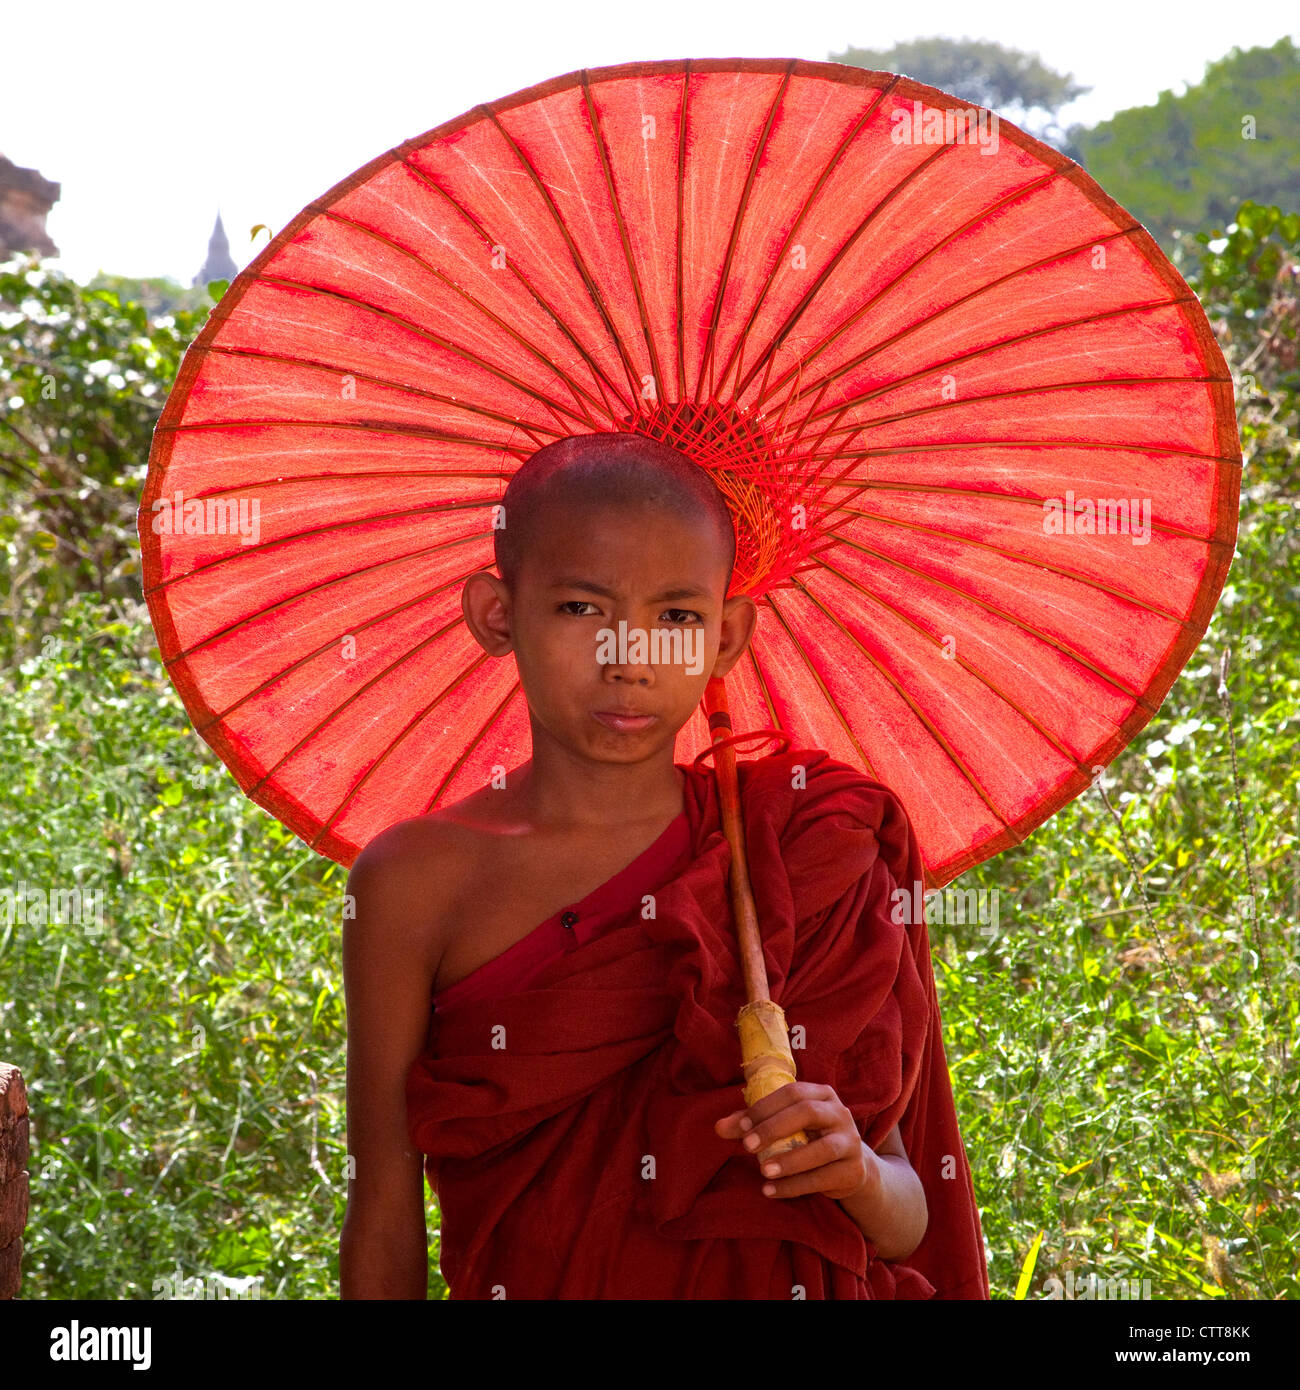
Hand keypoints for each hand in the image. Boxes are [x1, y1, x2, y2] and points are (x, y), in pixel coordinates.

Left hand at [714, 1081, 880, 1201]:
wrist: (851, 1168)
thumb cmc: (809, 1139)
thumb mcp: (786, 1127)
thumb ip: (753, 1124)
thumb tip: (718, 1127)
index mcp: (822, 1094)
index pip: (792, 1093)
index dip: (765, 1108)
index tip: (741, 1127)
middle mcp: (840, 1113)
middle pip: (808, 1113)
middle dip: (775, 1129)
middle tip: (747, 1146)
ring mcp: (850, 1142)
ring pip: (822, 1149)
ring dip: (790, 1161)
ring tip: (763, 1171)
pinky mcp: (853, 1171)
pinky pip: (823, 1179)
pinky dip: (795, 1186)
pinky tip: (772, 1191)